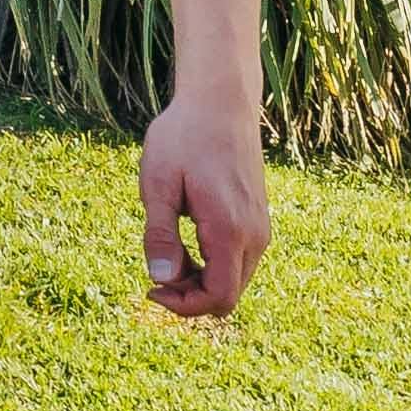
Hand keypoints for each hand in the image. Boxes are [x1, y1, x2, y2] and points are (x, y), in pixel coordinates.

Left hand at [134, 91, 270, 320]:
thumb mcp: (158, 184)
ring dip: (200, 280)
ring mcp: (260, 229)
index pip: (219, 298)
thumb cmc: (183, 138)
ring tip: (166, 250)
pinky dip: (211, 264)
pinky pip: (238, 261)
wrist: (220, 104)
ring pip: (234, 280)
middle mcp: (254, 237)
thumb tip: (161, 279)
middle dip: (189, 296)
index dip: (184, 306)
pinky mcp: (257, 221)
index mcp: (229, 231)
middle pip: (228, 296)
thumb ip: (160, 234)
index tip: (150, 287)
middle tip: (154, 269)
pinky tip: (184, 240)